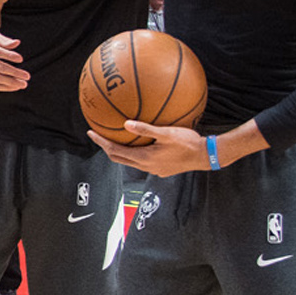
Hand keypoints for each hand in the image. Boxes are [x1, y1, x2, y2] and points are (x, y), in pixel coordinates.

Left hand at [88, 121, 209, 176]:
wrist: (205, 157)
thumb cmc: (188, 143)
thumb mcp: (167, 133)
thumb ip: (145, 129)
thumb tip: (125, 124)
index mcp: (143, 158)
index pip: (114, 151)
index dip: (101, 142)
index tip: (90, 132)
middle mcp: (145, 167)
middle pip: (118, 158)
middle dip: (106, 147)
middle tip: (98, 135)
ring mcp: (152, 170)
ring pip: (129, 161)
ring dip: (119, 150)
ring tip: (114, 138)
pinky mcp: (160, 169)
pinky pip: (140, 161)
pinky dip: (133, 152)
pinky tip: (138, 143)